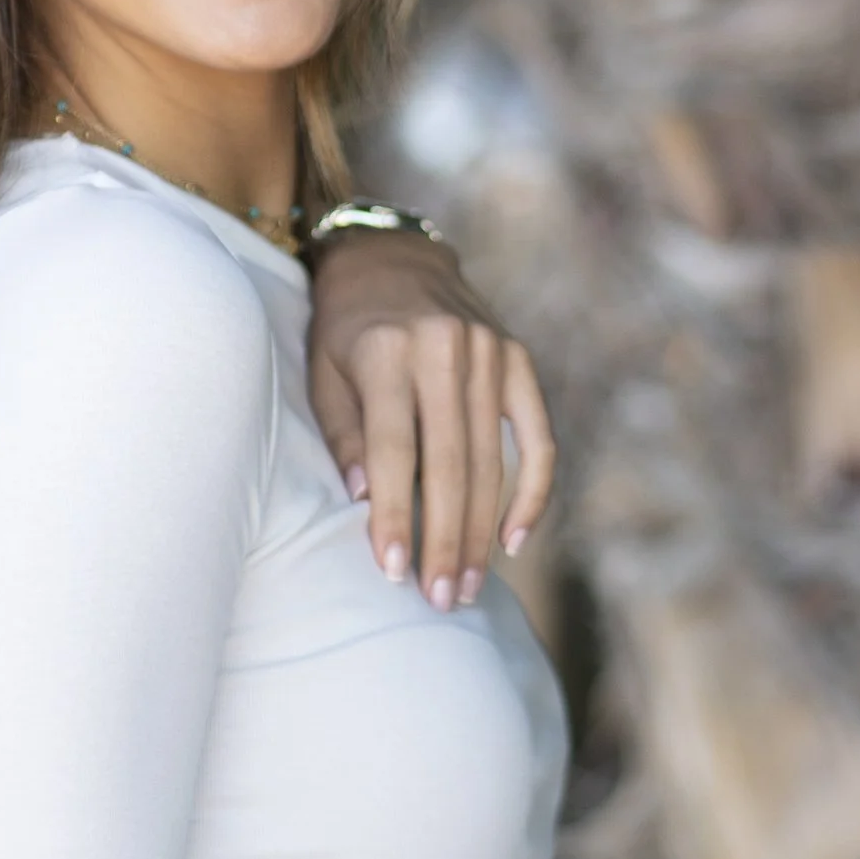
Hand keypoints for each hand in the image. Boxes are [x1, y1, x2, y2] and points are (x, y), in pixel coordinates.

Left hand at [304, 230, 554, 610]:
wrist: (390, 258)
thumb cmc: (342, 328)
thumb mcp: (323, 372)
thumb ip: (345, 435)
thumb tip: (365, 501)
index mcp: (387, 351)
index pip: (394, 453)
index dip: (394, 516)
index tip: (392, 572)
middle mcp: (445, 350)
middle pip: (450, 466)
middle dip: (447, 540)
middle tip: (443, 600)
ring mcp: (490, 353)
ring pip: (493, 461)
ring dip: (483, 532)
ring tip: (471, 586)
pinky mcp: (519, 359)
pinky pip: (537, 438)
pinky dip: (531, 492)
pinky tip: (514, 539)